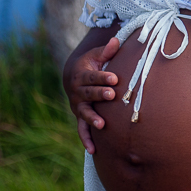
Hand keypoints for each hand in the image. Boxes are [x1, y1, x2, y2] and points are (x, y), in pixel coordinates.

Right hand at [64, 36, 120, 153]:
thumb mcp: (96, 56)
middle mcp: (77, 92)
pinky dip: (86, 140)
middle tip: (112, 95)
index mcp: (81, 75)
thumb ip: (106, 51)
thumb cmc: (92, 64)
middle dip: (100, 94)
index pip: (93, 76)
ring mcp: (78, 106)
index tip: (115, 78)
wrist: (74, 77)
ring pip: (84, 113)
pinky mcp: (80, 117)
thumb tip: (116, 40)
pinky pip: (82, 130)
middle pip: (89, 94)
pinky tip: (93, 150)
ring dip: (92, 118)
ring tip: (102, 124)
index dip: (103, 77)